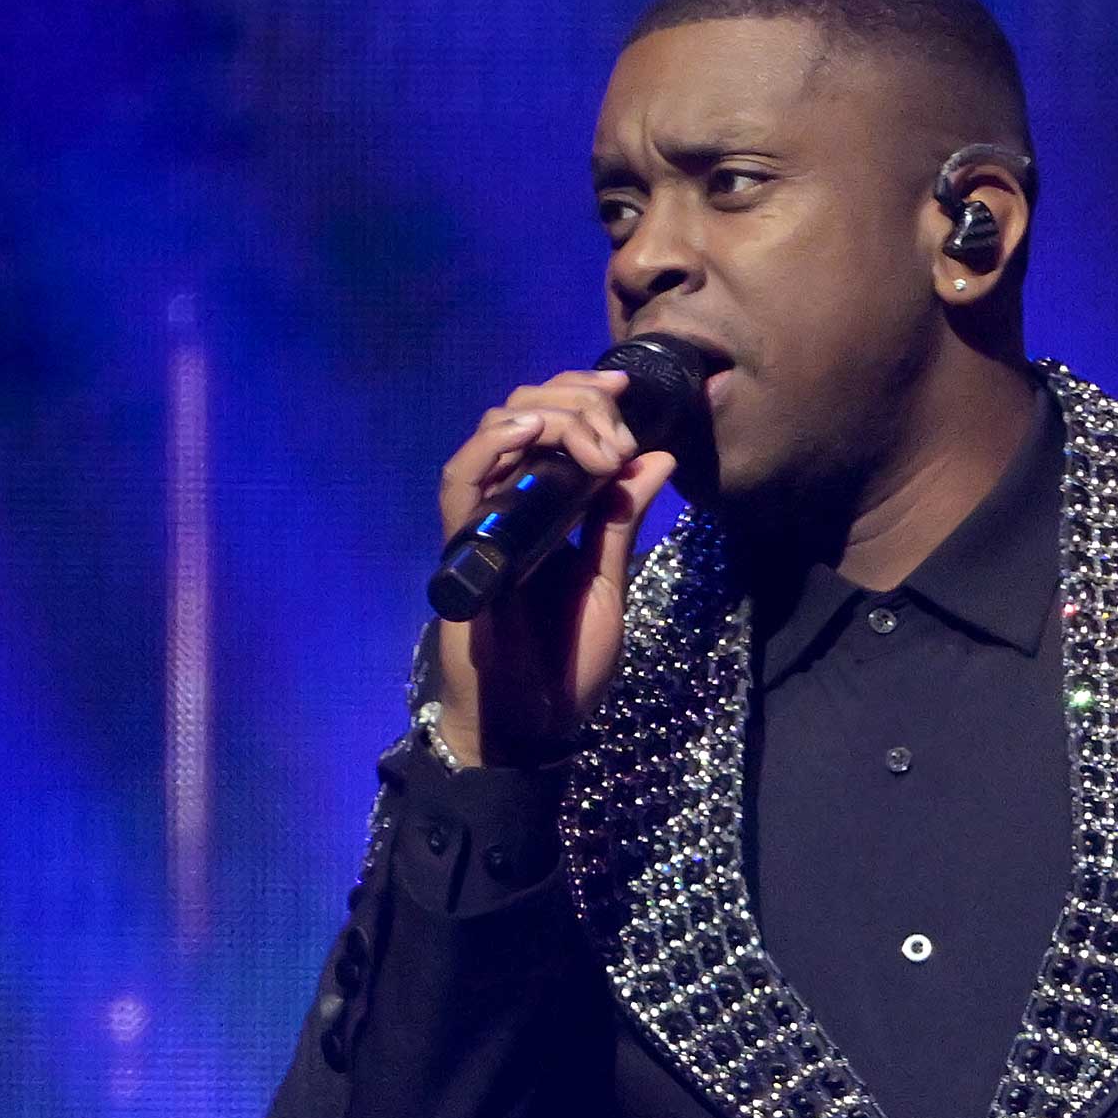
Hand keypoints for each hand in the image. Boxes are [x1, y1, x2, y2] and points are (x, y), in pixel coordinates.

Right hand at [430, 369, 675, 764]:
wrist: (533, 728)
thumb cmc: (566, 667)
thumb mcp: (608, 585)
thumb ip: (621, 521)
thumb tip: (657, 457)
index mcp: (547, 509)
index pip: (554, 426)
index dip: (584, 395)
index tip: (627, 389)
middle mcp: (510, 505)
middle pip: (524, 415)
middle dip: (575, 401)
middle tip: (617, 424)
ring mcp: (482, 523)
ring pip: (493, 434)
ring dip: (543, 416)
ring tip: (590, 432)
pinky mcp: (461, 549)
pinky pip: (460, 483)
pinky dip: (488, 448)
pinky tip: (526, 432)